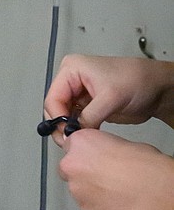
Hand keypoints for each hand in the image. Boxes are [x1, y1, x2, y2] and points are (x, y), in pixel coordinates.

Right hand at [44, 52, 173, 131]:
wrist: (157, 89)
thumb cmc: (138, 80)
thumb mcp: (110, 97)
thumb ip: (88, 116)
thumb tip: (73, 133)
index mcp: (72, 69)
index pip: (53, 98)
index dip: (57, 119)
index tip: (66, 134)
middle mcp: (73, 81)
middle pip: (55, 109)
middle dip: (62, 126)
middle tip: (70, 141)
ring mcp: (80, 94)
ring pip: (63, 117)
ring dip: (69, 130)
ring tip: (78, 140)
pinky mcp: (88, 106)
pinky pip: (75, 121)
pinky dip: (78, 130)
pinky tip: (85, 136)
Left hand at [56, 127, 172, 209]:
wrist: (148, 188)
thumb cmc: (142, 165)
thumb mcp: (120, 142)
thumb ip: (102, 149)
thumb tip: (103, 155)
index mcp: (80, 142)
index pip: (71, 145)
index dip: (85, 153)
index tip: (92, 157)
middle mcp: (72, 165)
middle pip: (69, 169)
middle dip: (82, 172)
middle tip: (103, 174)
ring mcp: (76, 189)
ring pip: (78, 189)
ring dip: (90, 189)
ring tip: (113, 188)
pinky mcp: (84, 208)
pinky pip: (87, 205)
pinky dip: (97, 203)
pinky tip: (114, 199)